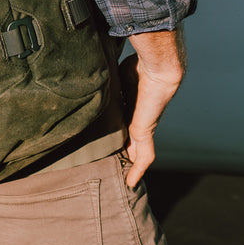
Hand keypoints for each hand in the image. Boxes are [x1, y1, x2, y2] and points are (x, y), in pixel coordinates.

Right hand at [120, 27, 186, 187]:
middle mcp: (140, 116)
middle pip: (133, 140)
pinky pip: (144, 156)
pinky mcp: (145, 131)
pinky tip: (131, 182)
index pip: (125, 122)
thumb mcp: (114, 73)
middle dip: (126, 152)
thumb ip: (104, 76)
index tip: (108, 140)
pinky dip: (138, 170)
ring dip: (132, 165)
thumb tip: (85, 62)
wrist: (159, 65)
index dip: (118, 132)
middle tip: (114, 165)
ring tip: (122, 180)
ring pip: (138, 151)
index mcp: (133, 103)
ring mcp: (144, 125)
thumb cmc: (138, 62)